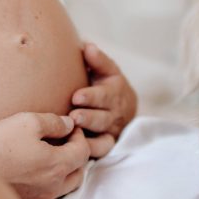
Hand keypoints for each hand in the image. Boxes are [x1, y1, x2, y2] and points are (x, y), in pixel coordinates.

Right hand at [0, 112, 90, 198]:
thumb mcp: (28, 122)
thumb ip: (54, 122)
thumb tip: (68, 125)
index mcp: (58, 166)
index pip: (83, 152)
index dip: (80, 136)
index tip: (70, 127)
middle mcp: (53, 187)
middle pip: (79, 172)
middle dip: (77, 155)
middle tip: (65, 141)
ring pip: (65, 187)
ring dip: (65, 170)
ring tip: (52, 156)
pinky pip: (48, 195)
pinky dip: (50, 182)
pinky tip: (36, 171)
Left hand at [70, 42, 137, 157]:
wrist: (125, 109)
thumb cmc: (107, 85)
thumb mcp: (106, 71)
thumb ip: (98, 61)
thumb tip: (87, 46)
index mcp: (114, 91)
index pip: (104, 94)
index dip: (91, 96)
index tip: (76, 96)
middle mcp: (114, 112)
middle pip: (102, 117)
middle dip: (89, 117)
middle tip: (74, 117)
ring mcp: (111, 130)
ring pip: (102, 135)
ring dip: (87, 136)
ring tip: (73, 133)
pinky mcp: (106, 144)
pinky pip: (101, 150)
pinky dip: (91, 151)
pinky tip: (77, 152)